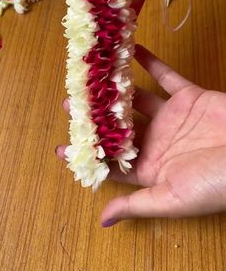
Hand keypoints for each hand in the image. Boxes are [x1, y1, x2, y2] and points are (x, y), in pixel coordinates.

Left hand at [56, 45, 225, 226]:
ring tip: (90, 79)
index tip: (61, 148)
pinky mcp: (188, 97)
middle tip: (70, 104)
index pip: (111, 163)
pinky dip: (149, 62)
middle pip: (118, 128)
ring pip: (136, 100)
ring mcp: (173, 117)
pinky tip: (129, 51)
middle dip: (95, 118)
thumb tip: (103, 219)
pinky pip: (165, 76)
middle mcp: (158, 142)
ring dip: (114, 90)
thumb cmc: (215, 182)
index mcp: (151, 169)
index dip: (87, 156)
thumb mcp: (172, 199)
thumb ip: (137, 205)